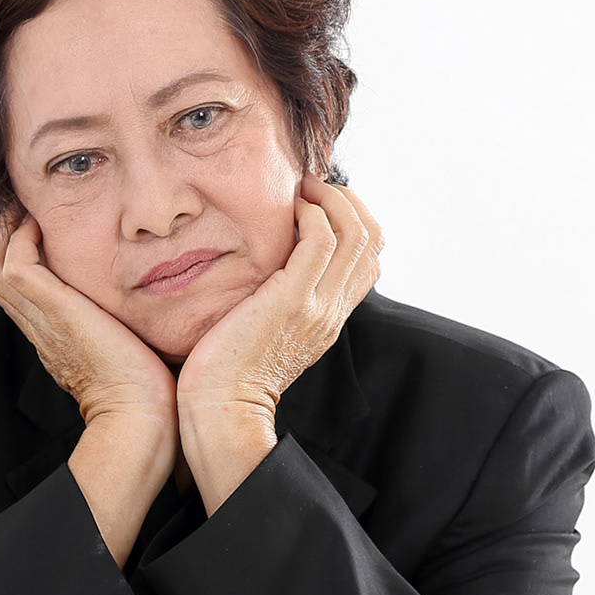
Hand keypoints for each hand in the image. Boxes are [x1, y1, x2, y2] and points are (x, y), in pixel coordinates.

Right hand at [0, 207, 178, 435]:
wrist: (138, 414)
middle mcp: (39, 326)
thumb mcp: (128, 347)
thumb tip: (147, 307)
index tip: (38, 226)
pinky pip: (16, 264)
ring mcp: (41, 319)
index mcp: (54, 335)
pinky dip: (22, 238)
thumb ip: (123, 324)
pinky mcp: (52, 310)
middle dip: (4, 235)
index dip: (19, 253)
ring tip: (28, 209)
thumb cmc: (145, 391)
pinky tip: (43, 224)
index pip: (17, 287)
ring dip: (8, 231)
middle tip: (24, 210)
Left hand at [176, 172, 383, 421]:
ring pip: (355, 233)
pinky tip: (287, 207)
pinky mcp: (294, 300)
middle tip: (311, 185)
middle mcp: (333, 310)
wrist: (221, 409)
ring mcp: (318, 305)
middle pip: (372, 238)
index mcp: (330, 317)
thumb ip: (277, 301)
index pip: (369, 258)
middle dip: (347, 199)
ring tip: (301, 188)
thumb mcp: (264, 332)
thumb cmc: (226, 373)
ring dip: (330, 198)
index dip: (352, 219)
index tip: (317, 203)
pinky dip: (310, 212)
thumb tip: (265, 268)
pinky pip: (320, 240)